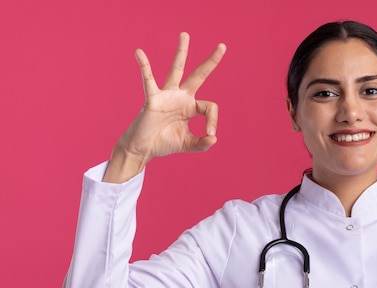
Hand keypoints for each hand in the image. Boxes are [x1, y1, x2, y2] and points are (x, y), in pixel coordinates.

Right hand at [104, 33, 225, 182]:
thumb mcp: (188, 144)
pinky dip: (144, 67)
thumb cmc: (164, 143)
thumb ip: (202, 144)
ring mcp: (167, 96)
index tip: (209, 134)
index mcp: (191, 107)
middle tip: (223, 46)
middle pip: (198, 76)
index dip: (212, 120)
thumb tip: (214, 138)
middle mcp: (181, 97)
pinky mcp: (153, 99)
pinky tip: (139, 53)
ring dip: (182, 53)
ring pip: (176, 70)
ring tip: (185, 35)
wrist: (144, 149)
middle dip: (211, 62)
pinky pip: (148, 81)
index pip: (209, 107)